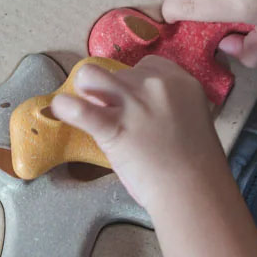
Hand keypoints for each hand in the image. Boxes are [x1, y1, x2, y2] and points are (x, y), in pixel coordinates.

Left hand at [50, 55, 223, 211]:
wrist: (194, 190)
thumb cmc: (197, 165)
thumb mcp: (191, 119)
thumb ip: (168, 106)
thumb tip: (139, 108)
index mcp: (180, 81)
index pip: (146, 66)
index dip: (134, 83)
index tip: (133, 101)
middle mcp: (156, 85)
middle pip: (120, 72)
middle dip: (113, 91)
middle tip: (115, 114)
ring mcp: (134, 103)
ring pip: (92, 75)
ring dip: (86, 88)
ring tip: (86, 105)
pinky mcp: (115, 127)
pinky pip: (79, 109)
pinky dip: (65, 108)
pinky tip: (60, 109)